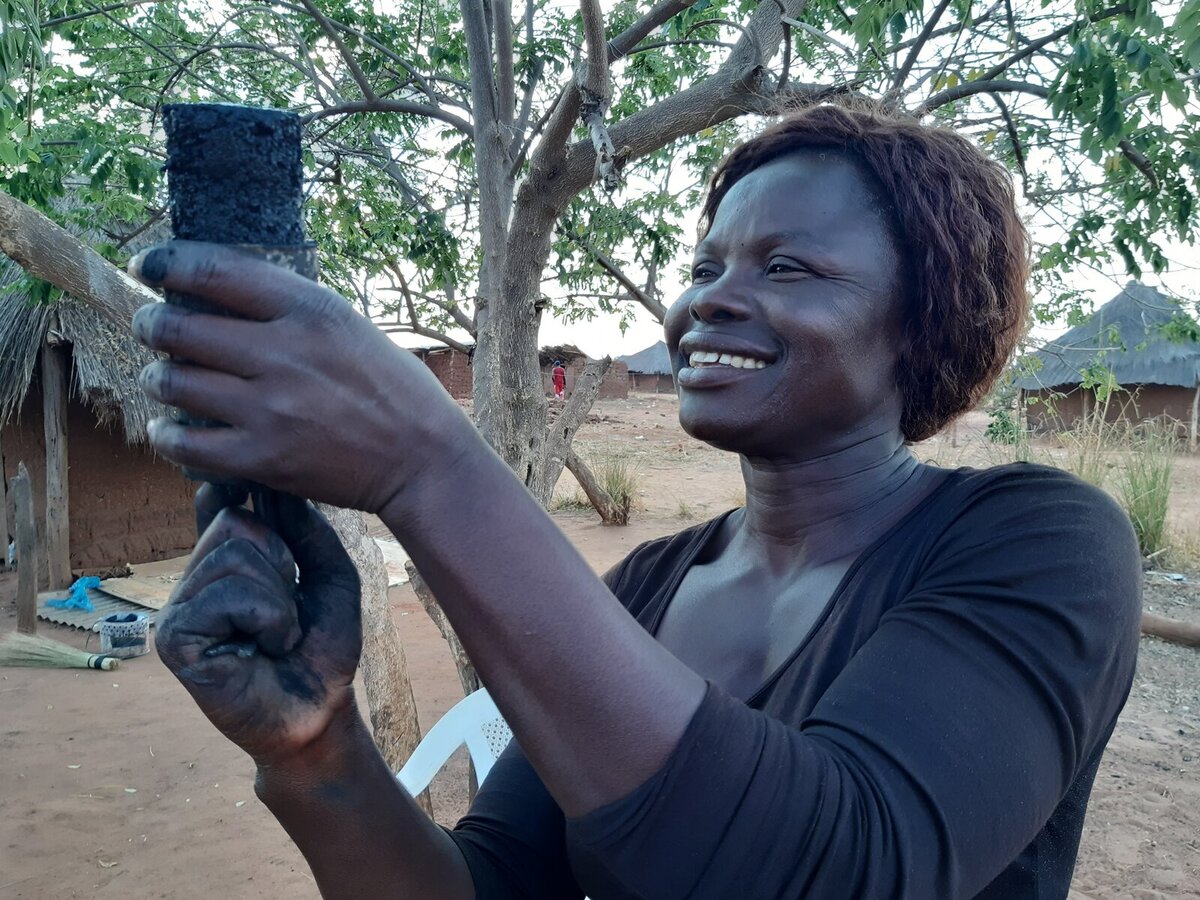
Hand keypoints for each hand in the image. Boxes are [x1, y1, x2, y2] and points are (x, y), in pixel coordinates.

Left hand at [129, 241, 471, 513]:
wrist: (423, 460)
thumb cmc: (392, 390)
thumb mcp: (349, 327)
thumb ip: (288, 309)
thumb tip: (215, 292)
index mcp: (310, 311)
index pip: (213, 270)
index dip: (166, 263)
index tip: (148, 266)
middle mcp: (284, 354)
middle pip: (177, 328)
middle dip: (150, 325)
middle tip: (151, 329)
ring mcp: (270, 409)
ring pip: (173, 383)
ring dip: (158, 379)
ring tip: (166, 379)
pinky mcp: (263, 459)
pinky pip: (184, 444)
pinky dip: (166, 434)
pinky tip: (170, 429)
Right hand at [156, 484, 361, 766]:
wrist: (320, 712)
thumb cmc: (323, 649)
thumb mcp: (330, 576)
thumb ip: (305, 530)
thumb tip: (273, 484)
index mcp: (229, 561)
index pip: (222, 501)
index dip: (237, 483)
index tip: (249, 473)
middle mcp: (198, 577)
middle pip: (236, 521)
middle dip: (281, 560)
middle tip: (288, 611)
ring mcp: (180, 605)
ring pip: (235, 554)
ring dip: (278, 598)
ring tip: (278, 635)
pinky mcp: (174, 636)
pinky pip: (227, 594)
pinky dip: (267, 618)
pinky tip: (265, 649)